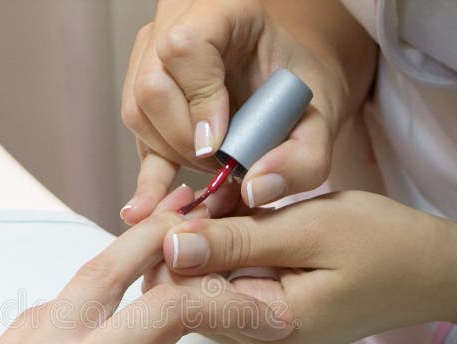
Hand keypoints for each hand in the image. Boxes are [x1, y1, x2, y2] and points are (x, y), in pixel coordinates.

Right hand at [120, 0, 374, 222]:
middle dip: (182, 139)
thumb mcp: (320, 122)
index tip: (218, 145)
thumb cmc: (302, 92)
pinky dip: (148, 175)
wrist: (287, 87)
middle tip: (218, 164)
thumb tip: (254, 190)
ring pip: (136, 111)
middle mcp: (175, 24)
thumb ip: (302, 158)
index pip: (184, 48)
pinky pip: (136, 135)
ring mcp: (151, 56)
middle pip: (151, 86)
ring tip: (210, 166)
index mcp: (222, 9)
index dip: (198, 103)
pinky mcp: (142, 95)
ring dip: (171, 154)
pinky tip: (145, 209)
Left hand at [143, 190, 456, 343]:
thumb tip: (169, 245)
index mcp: (263, 333)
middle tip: (209, 190)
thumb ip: (237, 242)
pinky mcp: (259, 322)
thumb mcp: (307, 232)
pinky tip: (242, 219)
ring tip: (231, 200)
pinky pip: (221, 281)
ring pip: (198, 282)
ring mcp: (254, 338)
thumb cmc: (381, 246)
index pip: (180, 294)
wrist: (429, 271)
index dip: (171, 240)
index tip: (190, 195)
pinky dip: (223, 246)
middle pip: (183, 290)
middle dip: (185, 236)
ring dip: (205, 236)